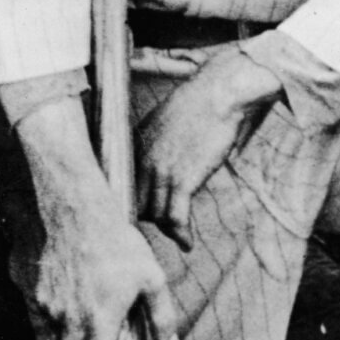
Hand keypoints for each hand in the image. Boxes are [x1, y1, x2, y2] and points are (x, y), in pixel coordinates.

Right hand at [30, 195, 182, 339]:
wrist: (67, 206)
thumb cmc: (114, 239)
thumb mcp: (150, 276)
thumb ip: (161, 315)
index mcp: (101, 322)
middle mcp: (70, 321)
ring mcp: (45, 307)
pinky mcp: (29, 290)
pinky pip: (36, 320)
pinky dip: (45, 332)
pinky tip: (52, 327)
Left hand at [139, 43, 282, 248]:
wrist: (216, 96)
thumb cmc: (197, 107)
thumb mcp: (164, 124)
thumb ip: (156, 145)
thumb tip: (161, 161)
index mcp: (135, 146)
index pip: (123, 185)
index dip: (132, 202)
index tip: (142, 214)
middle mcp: (141, 160)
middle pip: (135, 203)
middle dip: (148, 218)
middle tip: (163, 227)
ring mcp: (160, 171)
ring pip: (154, 214)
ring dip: (167, 229)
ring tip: (178, 236)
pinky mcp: (182, 179)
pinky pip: (174, 217)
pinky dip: (180, 234)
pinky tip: (187, 243)